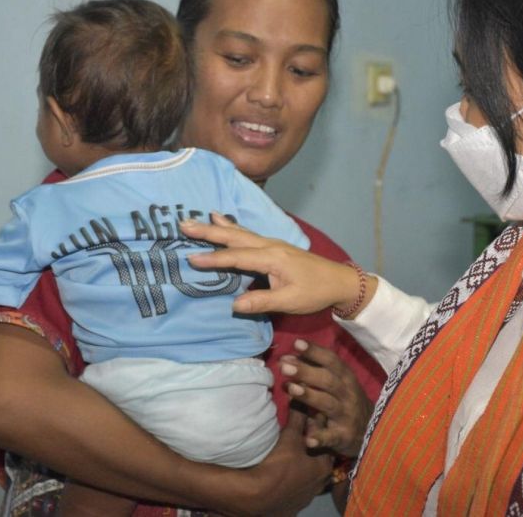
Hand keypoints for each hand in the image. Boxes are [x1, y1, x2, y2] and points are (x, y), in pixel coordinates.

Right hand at [181, 214, 363, 315]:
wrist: (339, 281)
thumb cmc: (315, 292)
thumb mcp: (290, 301)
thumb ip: (262, 302)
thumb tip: (234, 305)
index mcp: (272, 258)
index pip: (237, 258)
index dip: (214, 260)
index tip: (191, 258)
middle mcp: (270, 246)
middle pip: (235, 237)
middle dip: (209, 231)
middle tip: (184, 224)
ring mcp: (273, 244)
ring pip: (241, 232)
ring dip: (218, 227)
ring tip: (199, 218)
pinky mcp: (275, 247)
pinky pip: (248, 234)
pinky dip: (233, 227)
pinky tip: (224, 221)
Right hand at [232, 405, 332, 516]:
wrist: (258, 496)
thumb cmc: (278, 464)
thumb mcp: (290, 437)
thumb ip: (298, 416)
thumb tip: (300, 397)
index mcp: (324, 466)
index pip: (326, 441)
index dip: (317, 429)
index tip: (308, 420)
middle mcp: (320, 483)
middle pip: (319, 460)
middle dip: (311, 448)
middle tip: (299, 437)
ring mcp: (307, 496)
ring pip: (309, 476)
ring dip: (302, 466)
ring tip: (290, 455)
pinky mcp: (294, 506)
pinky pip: (297, 489)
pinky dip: (293, 480)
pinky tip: (283, 474)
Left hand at [281, 339, 373, 457]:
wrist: (372, 431)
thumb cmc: (347, 401)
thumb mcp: (339, 383)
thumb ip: (316, 371)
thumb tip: (288, 358)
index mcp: (346, 378)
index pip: (332, 361)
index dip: (315, 352)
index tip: (296, 343)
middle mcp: (348, 394)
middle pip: (328, 380)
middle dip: (306, 372)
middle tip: (284, 367)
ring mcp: (347, 416)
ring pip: (328, 404)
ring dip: (309, 396)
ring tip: (290, 389)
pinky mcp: (344, 437)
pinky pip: (332, 437)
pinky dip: (320, 437)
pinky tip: (308, 439)